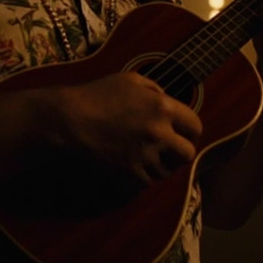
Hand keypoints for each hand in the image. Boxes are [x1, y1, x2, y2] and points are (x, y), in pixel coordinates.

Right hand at [59, 71, 202, 186]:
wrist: (67, 121)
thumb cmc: (96, 96)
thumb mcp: (129, 80)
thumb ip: (155, 90)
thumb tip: (168, 100)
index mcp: (162, 107)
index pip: (195, 126)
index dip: (189, 130)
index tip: (182, 133)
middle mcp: (158, 133)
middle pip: (187, 153)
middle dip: (179, 152)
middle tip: (168, 150)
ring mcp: (144, 156)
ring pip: (167, 171)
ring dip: (159, 166)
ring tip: (144, 156)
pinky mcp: (130, 175)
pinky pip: (147, 182)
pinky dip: (141, 177)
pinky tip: (130, 165)